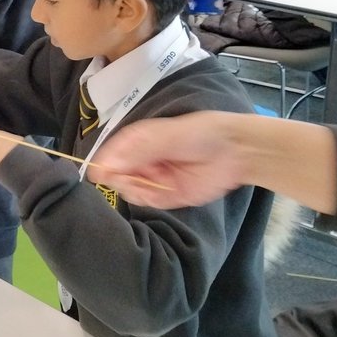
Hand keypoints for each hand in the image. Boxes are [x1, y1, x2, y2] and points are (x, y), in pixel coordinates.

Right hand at [90, 114, 247, 207]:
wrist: (236, 151)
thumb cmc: (199, 134)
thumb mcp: (167, 136)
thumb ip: (139, 150)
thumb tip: (108, 164)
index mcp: (135, 142)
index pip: (109, 154)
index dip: (103, 164)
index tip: (100, 174)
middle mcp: (139, 161)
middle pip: (115, 176)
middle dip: (121, 179)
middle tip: (134, 178)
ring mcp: (152, 179)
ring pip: (129, 191)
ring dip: (136, 190)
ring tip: (153, 184)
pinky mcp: (165, 197)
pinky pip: (147, 203)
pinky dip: (150, 200)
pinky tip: (161, 193)